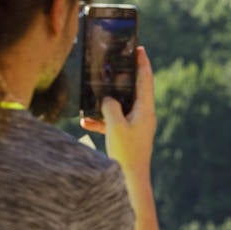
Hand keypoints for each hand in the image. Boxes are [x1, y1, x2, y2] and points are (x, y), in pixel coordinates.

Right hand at [80, 45, 156, 177]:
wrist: (130, 180)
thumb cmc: (126, 152)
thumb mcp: (115, 126)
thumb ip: (110, 107)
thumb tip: (108, 100)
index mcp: (145, 110)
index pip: (146, 80)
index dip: (142, 63)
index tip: (139, 48)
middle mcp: (144, 116)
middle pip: (134, 90)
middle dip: (123, 77)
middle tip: (115, 62)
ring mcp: (137, 126)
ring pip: (122, 106)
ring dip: (108, 100)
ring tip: (95, 90)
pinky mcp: (128, 136)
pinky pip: (114, 122)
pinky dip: (101, 120)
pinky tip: (85, 121)